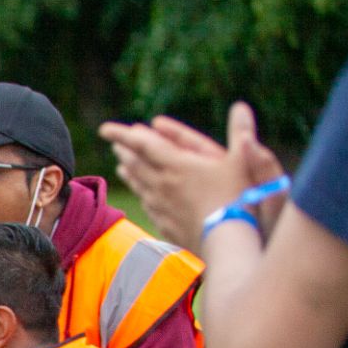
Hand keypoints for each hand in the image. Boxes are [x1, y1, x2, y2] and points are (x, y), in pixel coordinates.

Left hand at [98, 102, 277, 248]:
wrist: (226, 241)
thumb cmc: (237, 198)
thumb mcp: (243, 162)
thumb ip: (241, 133)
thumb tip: (240, 106)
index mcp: (176, 165)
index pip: (142, 145)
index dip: (122, 134)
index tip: (104, 129)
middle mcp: (162, 184)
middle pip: (135, 164)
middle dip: (124, 150)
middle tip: (115, 143)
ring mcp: (160, 205)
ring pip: (138, 184)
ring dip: (128, 172)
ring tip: (121, 166)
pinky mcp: (163, 222)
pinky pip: (146, 203)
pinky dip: (140, 193)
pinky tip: (142, 195)